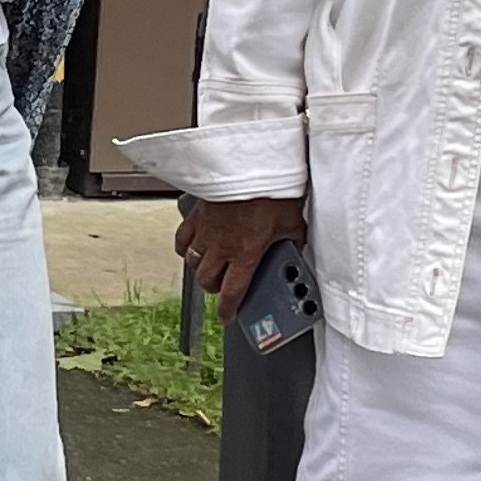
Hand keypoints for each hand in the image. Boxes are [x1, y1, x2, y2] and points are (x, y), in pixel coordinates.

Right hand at [177, 195, 309, 317]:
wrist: (251, 165)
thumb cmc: (271, 191)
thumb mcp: (293, 222)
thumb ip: (293, 241)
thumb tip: (298, 247)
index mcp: (245, 254)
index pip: (232, 292)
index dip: (228, 309)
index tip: (227, 315)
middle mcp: (222, 247)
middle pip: (207, 280)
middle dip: (215, 288)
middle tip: (224, 285)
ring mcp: (206, 231)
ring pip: (193, 263)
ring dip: (202, 269)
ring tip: (211, 266)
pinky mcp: (197, 215)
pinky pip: (182, 239)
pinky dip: (185, 247)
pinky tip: (193, 246)